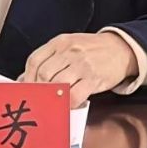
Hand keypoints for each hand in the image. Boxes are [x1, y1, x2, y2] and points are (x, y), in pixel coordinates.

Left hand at [21, 32, 137, 107]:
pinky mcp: (93, 78)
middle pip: (43, 74)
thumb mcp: (69, 45)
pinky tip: (67, 105)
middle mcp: (69, 51)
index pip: (34, 60)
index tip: (26, 89)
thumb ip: (50, 58)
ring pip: (56, 85)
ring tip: (51, 103)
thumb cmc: (92, 49)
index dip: (27, 78)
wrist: (120, 48)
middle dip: (38, 90)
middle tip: (38, 99)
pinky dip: (68, 103)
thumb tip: (27, 79)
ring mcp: (81, 64)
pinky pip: (74, 95)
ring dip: (51, 97)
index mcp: (60, 42)